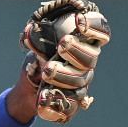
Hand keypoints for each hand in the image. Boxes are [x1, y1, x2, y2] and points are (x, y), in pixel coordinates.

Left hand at [20, 0, 109, 122]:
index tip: (80, 21)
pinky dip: (58, 100)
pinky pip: (72, 104)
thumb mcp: (36, 46)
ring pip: (80, 80)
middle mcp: (87, 62)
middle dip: (76, 50)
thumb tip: (30, 31)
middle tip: (62, 44)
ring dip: (63, 74)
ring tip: (46, 70)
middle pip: (90, 57)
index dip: (94, 27)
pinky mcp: (73, 100)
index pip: (100, 32)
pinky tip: (44, 95)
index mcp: (83, 43)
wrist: (27, 90)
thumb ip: (39, 38)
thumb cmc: (38, 60)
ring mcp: (82, 82)